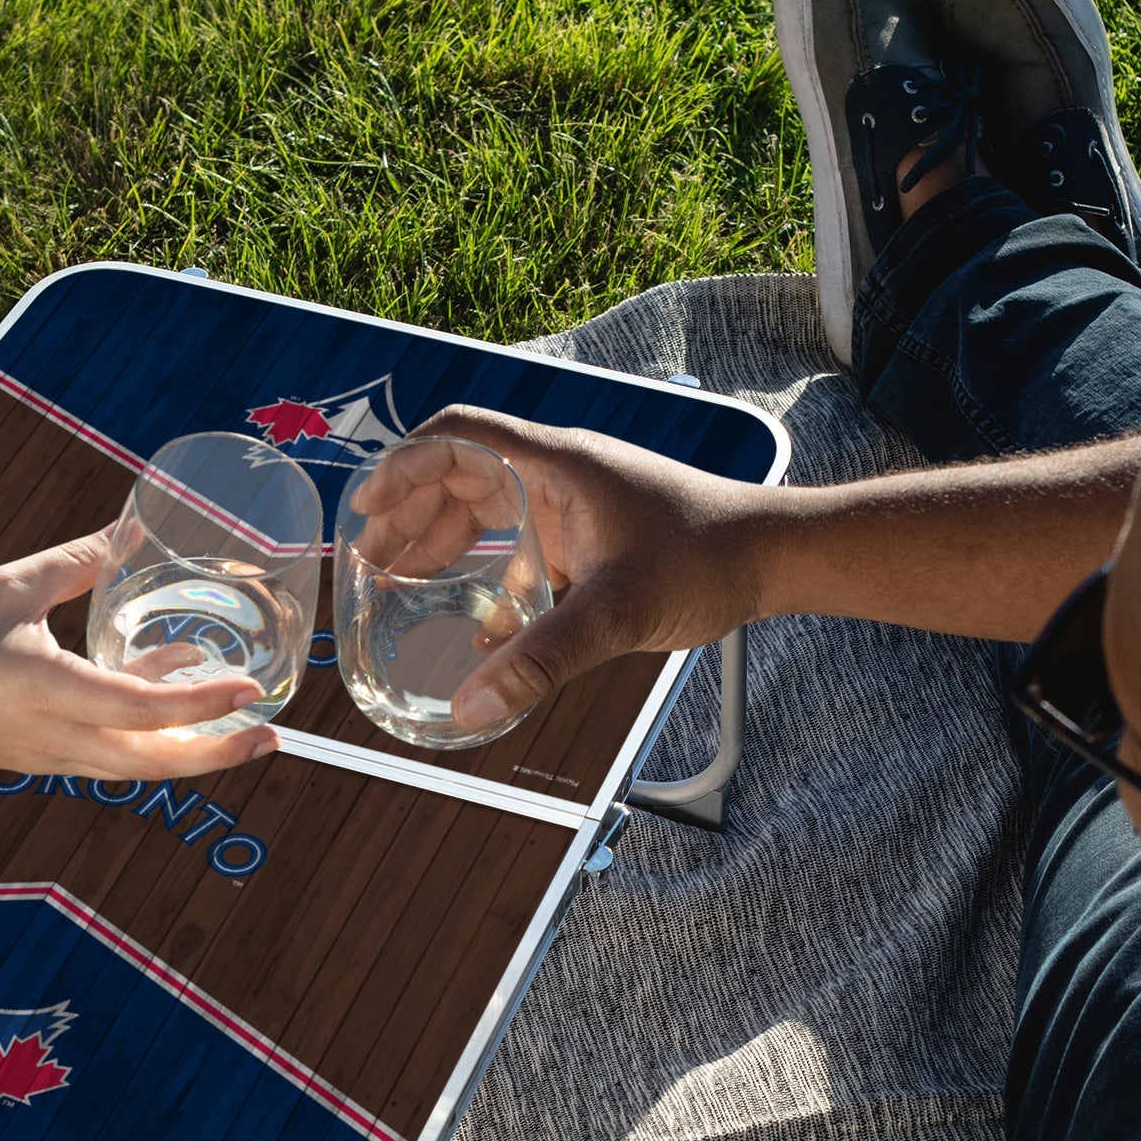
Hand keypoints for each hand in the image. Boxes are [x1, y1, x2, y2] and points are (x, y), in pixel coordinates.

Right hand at [0, 528, 280, 780]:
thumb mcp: (9, 585)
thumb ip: (79, 562)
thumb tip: (131, 529)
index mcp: (48, 693)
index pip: (142, 710)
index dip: (202, 704)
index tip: (251, 690)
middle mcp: (53, 738)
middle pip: (153, 763)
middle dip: (218, 754)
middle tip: (271, 735)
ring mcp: (44, 756)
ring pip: (132, 766)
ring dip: (185, 747)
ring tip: (233, 716)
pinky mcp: (34, 758)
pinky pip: (104, 757)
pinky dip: (143, 738)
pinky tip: (159, 697)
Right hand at [397, 409, 770, 733]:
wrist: (773, 555)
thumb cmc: (706, 559)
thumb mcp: (614, 613)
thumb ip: (541, 659)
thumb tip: (470, 704)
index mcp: (556, 464)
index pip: (458, 436)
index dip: (403, 466)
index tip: (367, 508)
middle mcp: (560, 474)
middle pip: (462, 474)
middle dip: (410, 511)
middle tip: (370, 557)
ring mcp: (576, 503)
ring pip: (490, 508)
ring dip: (443, 538)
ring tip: (400, 579)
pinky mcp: (592, 535)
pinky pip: (524, 542)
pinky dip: (491, 572)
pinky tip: (477, 623)